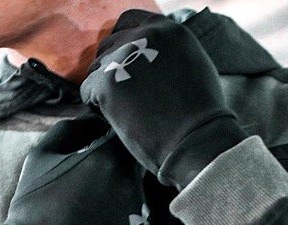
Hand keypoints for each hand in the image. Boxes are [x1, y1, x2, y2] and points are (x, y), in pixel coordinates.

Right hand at [0, 113, 153, 224]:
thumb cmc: (35, 206)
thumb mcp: (40, 156)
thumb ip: (70, 128)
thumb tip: (90, 118)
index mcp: (109, 158)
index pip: (125, 135)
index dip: (113, 138)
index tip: (99, 147)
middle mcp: (132, 185)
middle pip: (135, 167)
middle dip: (118, 169)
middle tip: (93, 184)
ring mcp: (142, 217)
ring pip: (138, 196)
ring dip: (122, 198)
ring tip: (93, 212)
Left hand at [80, 9, 247, 189]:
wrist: (196, 140)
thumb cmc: (200, 117)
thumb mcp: (193, 67)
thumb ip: (168, 54)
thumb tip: (148, 60)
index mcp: (168, 29)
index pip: (129, 22)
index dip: (122, 45)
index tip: (125, 68)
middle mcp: (145, 35)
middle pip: (108, 45)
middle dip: (111, 69)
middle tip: (122, 97)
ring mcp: (124, 57)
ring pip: (96, 68)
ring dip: (104, 89)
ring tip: (124, 112)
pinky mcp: (108, 83)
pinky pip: (87, 92)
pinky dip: (97, 108)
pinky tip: (117, 120)